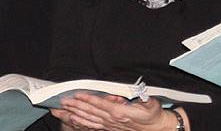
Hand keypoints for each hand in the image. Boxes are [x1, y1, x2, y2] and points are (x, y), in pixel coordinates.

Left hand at [50, 93, 174, 130]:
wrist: (157, 128)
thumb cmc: (153, 114)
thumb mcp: (151, 104)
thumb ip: (142, 97)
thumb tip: (136, 92)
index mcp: (121, 113)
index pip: (101, 104)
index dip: (88, 99)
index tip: (78, 94)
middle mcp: (113, 120)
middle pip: (91, 111)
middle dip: (76, 105)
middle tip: (63, 100)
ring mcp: (110, 125)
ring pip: (89, 118)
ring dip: (75, 112)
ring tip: (64, 108)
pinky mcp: (110, 128)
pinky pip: (93, 125)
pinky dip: (82, 122)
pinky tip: (74, 119)